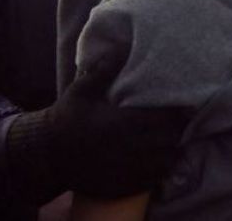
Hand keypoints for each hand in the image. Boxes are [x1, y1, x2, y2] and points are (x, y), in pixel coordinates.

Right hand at [6, 54, 187, 199]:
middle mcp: (128, 148)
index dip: (178, 113)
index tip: (184, 105)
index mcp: (122, 123)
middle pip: (170, 139)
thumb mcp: (82, 91)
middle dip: (178, 130)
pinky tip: (160, 159)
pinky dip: (162, 169)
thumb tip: (121, 47)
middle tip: (181, 121)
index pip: (165, 119)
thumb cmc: (67, 118)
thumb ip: (103, 70)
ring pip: (167, 161)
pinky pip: (154, 179)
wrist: (47, 155)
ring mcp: (127, 169)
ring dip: (173, 150)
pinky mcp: (123, 184)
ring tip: (172, 139)